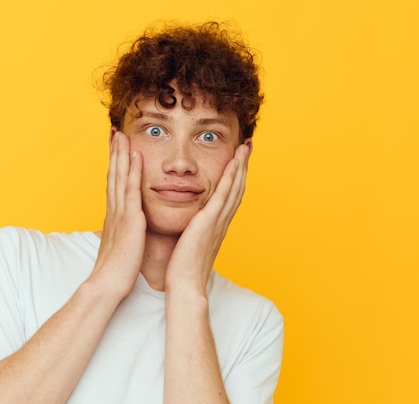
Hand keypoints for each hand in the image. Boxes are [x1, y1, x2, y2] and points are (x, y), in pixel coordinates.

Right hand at [91, 131, 146, 297]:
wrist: (108, 283)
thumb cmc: (116, 270)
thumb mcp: (121, 246)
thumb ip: (123, 234)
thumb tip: (126, 230)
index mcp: (114, 216)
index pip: (113, 185)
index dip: (114, 166)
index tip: (116, 150)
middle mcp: (114, 210)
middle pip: (113, 175)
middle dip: (114, 154)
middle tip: (115, 133)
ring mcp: (120, 213)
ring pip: (119, 177)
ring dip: (121, 155)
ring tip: (122, 136)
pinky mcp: (129, 219)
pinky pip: (130, 189)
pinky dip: (132, 171)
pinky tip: (135, 156)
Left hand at [165, 143, 250, 292]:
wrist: (184, 284)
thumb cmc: (182, 268)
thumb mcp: (188, 243)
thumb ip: (191, 231)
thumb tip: (187, 225)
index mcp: (215, 225)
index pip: (228, 196)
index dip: (235, 177)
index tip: (237, 160)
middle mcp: (221, 221)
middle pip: (236, 188)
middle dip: (242, 166)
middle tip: (247, 146)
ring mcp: (217, 221)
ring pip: (233, 188)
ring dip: (240, 166)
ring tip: (244, 147)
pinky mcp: (209, 222)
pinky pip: (222, 195)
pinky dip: (229, 178)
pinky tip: (233, 163)